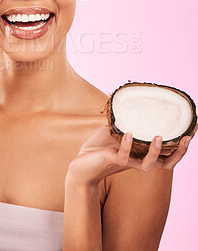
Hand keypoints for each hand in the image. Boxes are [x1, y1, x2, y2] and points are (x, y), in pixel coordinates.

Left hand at [66, 124, 196, 186]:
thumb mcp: (112, 131)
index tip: (190, 131)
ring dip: (155, 152)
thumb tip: (125, 101)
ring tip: (159, 137)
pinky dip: (127, 145)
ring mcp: (126, 163)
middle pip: (166, 164)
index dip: (180, 147)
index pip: (166, 155)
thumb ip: (121, 120)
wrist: (80, 165)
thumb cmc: (97, 149)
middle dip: (179, 152)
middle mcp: (137, 161)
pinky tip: (128, 134)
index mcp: (140, 155)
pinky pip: (123, 156)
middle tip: (186, 138)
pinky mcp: (112, 161)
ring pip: (149, 165)